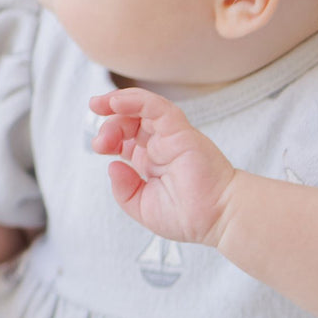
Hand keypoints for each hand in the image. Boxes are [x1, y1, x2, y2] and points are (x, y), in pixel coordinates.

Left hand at [90, 89, 236, 245]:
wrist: (219, 218)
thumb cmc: (190, 218)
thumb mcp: (143, 209)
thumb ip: (124, 190)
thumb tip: (113, 165)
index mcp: (152, 162)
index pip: (125, 138)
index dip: (108, 137)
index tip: (100, 149)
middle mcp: (161, 146)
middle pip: (128, 120)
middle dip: (108, 125)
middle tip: (100, 144)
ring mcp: (171, 136)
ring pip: (140, 107)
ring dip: (115, 104)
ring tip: (98, 107)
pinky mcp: (180, 130)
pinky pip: (155, 106)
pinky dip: (134, 99)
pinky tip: (115, 102)